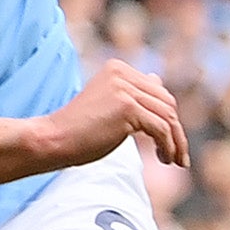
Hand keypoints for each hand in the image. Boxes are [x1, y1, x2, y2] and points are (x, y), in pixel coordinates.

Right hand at [25, 58, 187, 172]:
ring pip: (168, 117)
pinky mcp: (128, 107)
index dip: (167, 118)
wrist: (52, 139)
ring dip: (176, 142)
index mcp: (117, 69)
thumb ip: (132, 92)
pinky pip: (161, 129)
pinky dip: (168, 146)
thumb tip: (157, 79)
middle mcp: (122, 74)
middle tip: (177, 156)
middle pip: (167, 103)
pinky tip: (164, 159)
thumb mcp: (108, 104)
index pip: (157, 91)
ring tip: (174, 161)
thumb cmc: (78, 129)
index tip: (169, 141)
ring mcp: (125, 89)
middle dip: (176, 131)